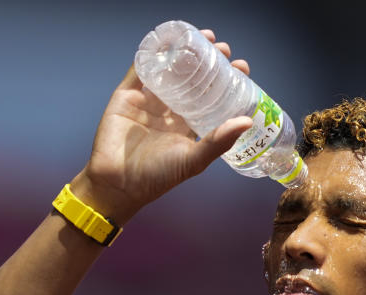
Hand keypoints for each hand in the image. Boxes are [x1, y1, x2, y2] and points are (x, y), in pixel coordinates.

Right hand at [72, 29, 252, 224]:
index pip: (211, 96)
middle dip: (209, 61)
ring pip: (169, 70)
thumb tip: (247, 121)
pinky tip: (168, 40)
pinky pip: (140, 69)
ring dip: (184, 52)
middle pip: (192, 79)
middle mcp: (170, 110)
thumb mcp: (194, 160)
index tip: (241, 67)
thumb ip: (218, 141)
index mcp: (188, 125)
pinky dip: (152, 53)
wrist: (118, 184)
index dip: (226, 80)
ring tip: (204, 38)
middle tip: (223, 49)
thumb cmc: (158, 177)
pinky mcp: (126, 95)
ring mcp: (148, 101)